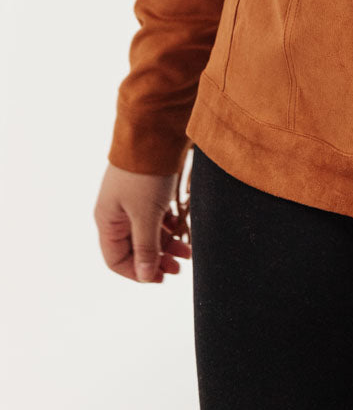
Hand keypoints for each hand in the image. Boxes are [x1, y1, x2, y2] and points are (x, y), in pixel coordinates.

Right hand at [94, 163, 191, 283]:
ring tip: (188, 251)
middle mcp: (116, 213)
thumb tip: (146, 276)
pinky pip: (156, 217)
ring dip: (167, 244)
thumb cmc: (145, 175)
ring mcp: (132, 201)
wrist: (154, 132)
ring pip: (148, 232)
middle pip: (134, 248)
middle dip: (157, 260)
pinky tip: (184, 229)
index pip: (117, 260)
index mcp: (107, 221)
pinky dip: (169, 226)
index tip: (161, 278)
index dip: (138, 273)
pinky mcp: (148, 190)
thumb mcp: (146, 216)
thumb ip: (145, 248)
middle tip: (179, 267)